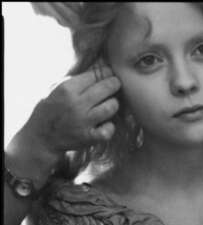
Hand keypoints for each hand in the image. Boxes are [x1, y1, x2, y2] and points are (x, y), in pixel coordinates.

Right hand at [6, 64, 120, 182]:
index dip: (104, 72)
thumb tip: (91, 67)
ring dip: (114, 104)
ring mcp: (84, 121)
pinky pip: (109, 130)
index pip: (92, 76)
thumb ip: (72, 79)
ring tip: (113, 102)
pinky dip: (111, 126)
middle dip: (113, 84)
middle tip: (116, 83)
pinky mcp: (89, 137)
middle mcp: (76, 104)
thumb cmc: (50, 109)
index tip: (109, 71)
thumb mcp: (54, 89)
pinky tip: (108, 123)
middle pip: (104, 89)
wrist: (42, 137)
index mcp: (66, 89)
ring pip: (110, 108)